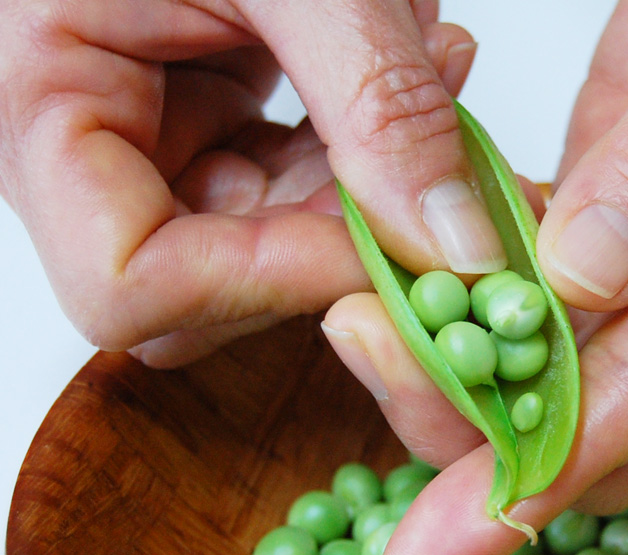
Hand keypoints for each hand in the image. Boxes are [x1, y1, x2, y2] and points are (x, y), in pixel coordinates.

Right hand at [0, 0, 504, 367]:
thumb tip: (453, 244)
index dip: (260, 285)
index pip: (127, 284)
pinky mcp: (209, 115)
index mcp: (43, 100)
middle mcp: (89, 141)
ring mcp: (152, 133)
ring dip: (371, 183)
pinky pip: (294, 181)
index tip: (382, 242)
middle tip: (431, 168)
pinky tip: (417, 63)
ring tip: (433, 67)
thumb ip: (376, 101)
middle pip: (208, 286)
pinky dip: (366, 145)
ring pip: (268, 241)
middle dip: (335, 234)